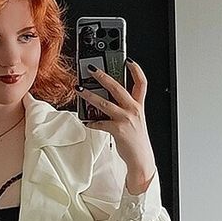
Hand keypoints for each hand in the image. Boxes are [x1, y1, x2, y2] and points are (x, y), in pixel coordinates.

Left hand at [78, 60, 157, 191]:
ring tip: (79, 89)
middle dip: (103, 76)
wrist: (141, 160)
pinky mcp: (118, 130)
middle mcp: (134, 110)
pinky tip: (86, 121)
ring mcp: (126, 120)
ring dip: (89, 95)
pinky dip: (91, 122)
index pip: (141, 83)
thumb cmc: (136, 141)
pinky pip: (100, 123)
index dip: (136, 70)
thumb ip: (124, 108)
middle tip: (91, 69)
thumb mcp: (135, 121)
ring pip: (104, 103)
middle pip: (118, 87)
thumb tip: (105, 99)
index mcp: (139, 106)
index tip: (127, 60)